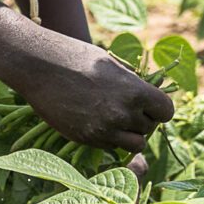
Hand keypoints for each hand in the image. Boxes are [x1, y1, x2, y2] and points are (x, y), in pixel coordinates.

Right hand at [9, 31, 173, 150]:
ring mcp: (104, 129)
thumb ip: (133, 83)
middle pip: (150, 128)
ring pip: (135, 144)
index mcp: (134, 91)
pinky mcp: (86, 138)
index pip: (166, 111)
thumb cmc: (75, 57)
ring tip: (115, 119)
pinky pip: (111, 147)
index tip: (149, 105)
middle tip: (125, 109)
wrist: (37, 65)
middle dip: (141, 120)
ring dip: (129, 134)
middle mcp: (122, 113)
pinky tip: (95, 120)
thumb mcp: (111, 64)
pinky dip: (109, 138)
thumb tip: (154, 94)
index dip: (159, 109)